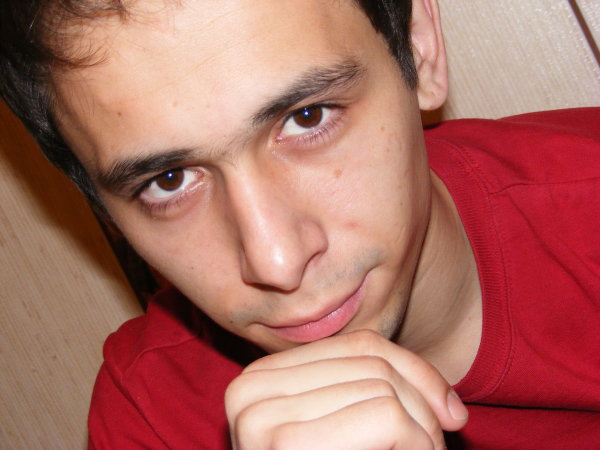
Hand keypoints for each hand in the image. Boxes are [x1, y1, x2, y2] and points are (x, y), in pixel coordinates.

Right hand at [225, 329, 467, 448]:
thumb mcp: (351, 428)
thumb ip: (381, 394)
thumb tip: (453, 410)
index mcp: (263, 376)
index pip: (361, 345)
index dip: (418, 374)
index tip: (450, 414)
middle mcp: (249, 387)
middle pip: (373, 365)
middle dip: (422, 405)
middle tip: (432, 446)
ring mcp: (258, 416)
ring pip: (383, 389)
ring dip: (422, 430)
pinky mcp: (281, 445)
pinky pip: (385, 416)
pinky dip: (416, 442)